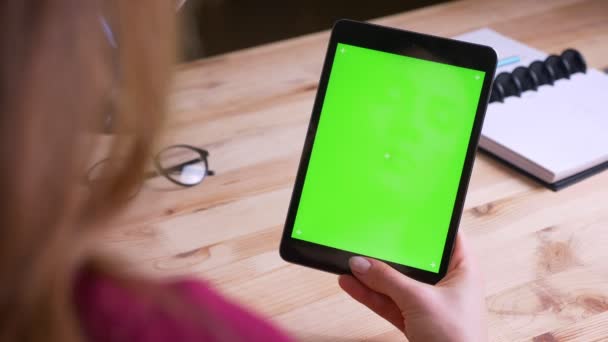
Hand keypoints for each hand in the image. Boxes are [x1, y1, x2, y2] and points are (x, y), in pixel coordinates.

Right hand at [338, 232, 486, 341]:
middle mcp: (446, 285)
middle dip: (390, 253)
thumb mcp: (420, 300)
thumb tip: (361, 264)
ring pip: (397, 284)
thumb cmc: (457, 339)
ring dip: (374, 277)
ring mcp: (428, 305)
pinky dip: (371, 296)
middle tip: (370, 237)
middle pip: (414, 261)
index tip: (407, 211)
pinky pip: (389, 303)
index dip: (428, 224)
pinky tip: (352, 285)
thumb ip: (388, 280)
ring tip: (349, 263)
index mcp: (463, 271)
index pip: (446, 237)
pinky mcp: (414, 322)